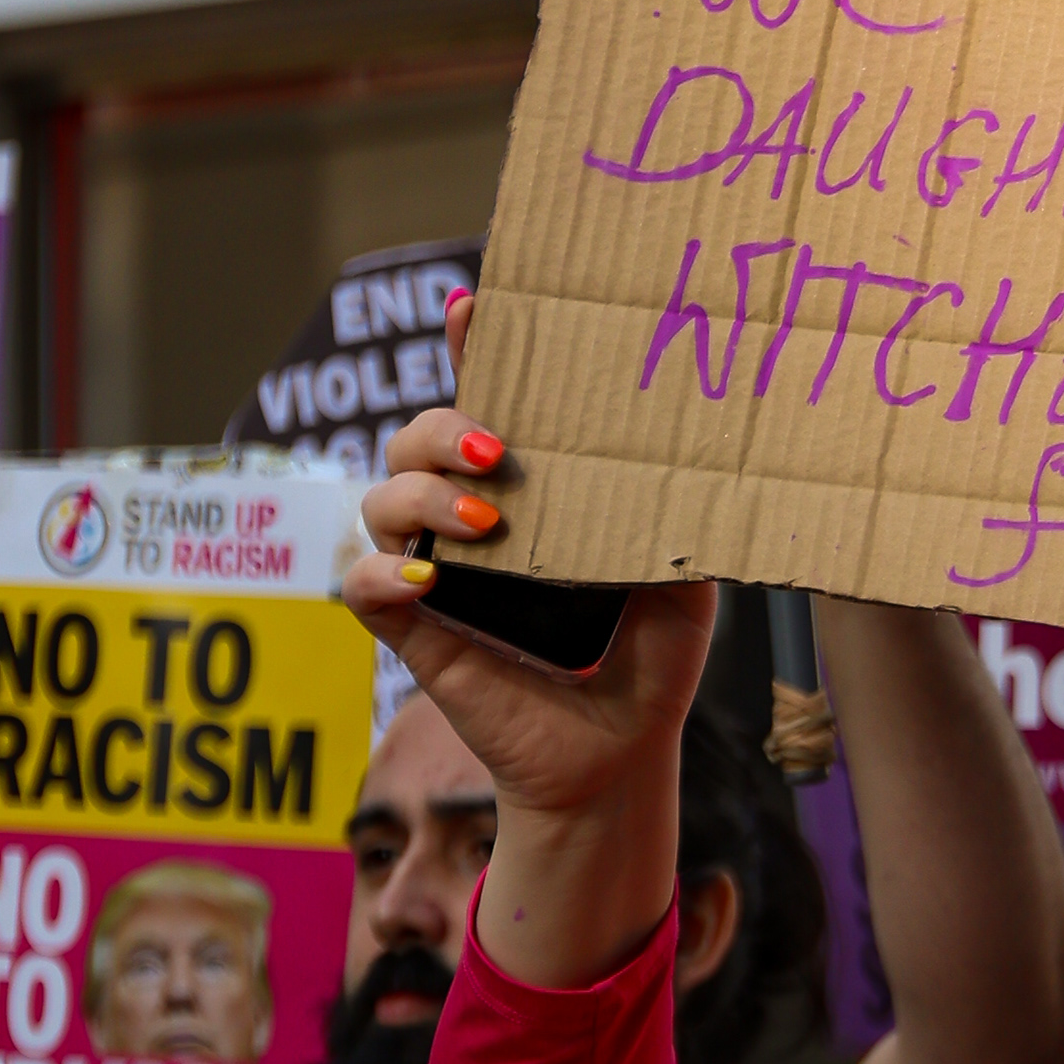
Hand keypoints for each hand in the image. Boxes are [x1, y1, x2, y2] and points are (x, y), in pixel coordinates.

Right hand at [344, 392, 718, 836]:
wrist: (621, 756)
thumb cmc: (650, 663)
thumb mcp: (682, 577)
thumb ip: (678, 516)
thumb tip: (700, 454)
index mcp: (528, 495)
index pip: (485, 405)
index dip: (471, 351)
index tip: (471, 307)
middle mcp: (469, 522)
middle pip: (414, 438)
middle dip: (440, 428)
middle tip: (496, 450)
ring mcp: (435, 573)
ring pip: (379, 497)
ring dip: (423, 496)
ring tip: (486, 525)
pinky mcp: (413, 632)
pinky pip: (363, 584)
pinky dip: (382, 572)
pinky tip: (427, 578)